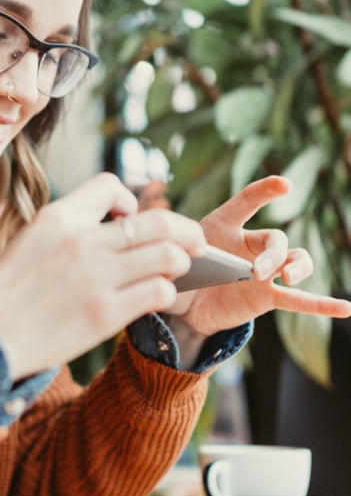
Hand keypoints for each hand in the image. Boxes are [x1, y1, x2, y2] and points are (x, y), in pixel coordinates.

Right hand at [0, 172, 206, 380]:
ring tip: (175, 271)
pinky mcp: (105, 314)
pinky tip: (157, 297)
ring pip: (168, 254)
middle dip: (185, 230)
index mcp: (58, 216)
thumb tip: (120, 227)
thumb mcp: (30, 240)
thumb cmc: (7, 291)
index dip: (130, 201)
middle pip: (157, 221)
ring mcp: (95, 277)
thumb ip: (72, 228)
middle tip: (195, 242)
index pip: (112, 186)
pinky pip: (158, 291)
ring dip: (180, 261)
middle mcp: (80, 241)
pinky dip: (166, 292)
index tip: (130, 220)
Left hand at [169, 176, 350, 336]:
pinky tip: (347, 310)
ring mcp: (263, 271)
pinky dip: (323, 305)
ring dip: (297, 268)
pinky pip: (299, 301)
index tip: (284, 185)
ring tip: (288, 278)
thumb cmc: (178, 269)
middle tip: (258, 271)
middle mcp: (250, 245)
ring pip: (295, 261)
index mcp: (224, 226)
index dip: (264, 191)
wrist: (183, 303)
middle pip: (276, 240)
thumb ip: (171, 251)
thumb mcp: (169, 255)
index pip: (246, 202)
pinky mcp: (267, 297)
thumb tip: (162, 250)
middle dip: (272, 254)